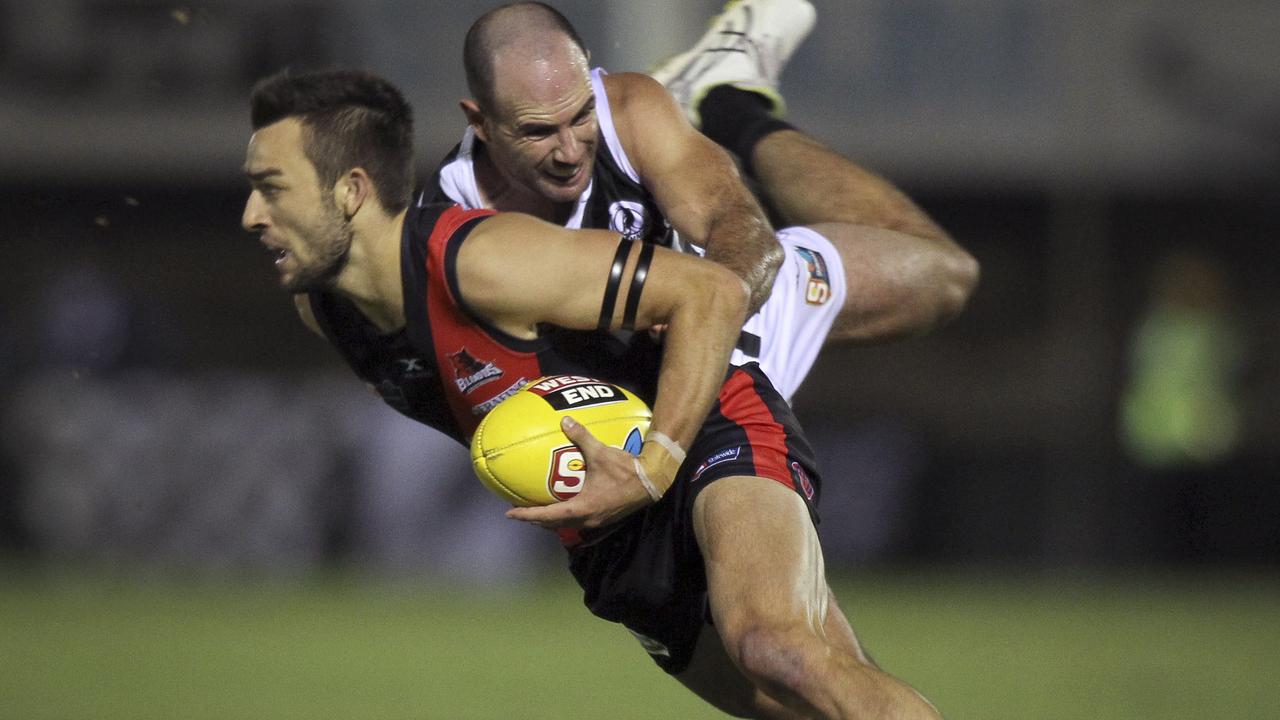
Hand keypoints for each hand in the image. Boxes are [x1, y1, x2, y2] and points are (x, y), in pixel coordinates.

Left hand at [506, 416, 652, 529]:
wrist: (652, 481)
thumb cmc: (625, 469)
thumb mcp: (601, 452)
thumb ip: (581, 437)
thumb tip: (565, 421)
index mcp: (582, 507)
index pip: (547, 516)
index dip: (527, 515)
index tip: (510, 514)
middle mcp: (587, 519)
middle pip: (554, 525)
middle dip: (536, 520)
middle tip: (522, 511)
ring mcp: (597, 521)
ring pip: (567, 525)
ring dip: (552, 520)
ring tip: (540, 511)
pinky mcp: (605, 518)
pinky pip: (579, 521)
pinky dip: (567, 517)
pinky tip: (566, 505)